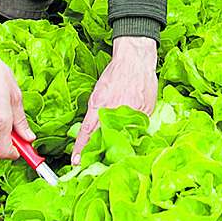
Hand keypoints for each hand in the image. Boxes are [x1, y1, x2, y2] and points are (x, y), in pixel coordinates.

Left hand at [71, 35, 157, 164]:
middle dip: (100, 151)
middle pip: (106, 138)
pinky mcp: (145, 113)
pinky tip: (131, 134)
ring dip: (118, 144)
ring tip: (115, 152)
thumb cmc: (115, 73)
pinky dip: (133, 133)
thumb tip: (90, 130)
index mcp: (100, 104)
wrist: (135, 59)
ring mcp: (132, 112)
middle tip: (95, 161)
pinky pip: (137, 129)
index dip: (81, 148)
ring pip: (123, 136)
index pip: (87, 131)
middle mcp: (115, 110)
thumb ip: (95, 111)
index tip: (76, 161)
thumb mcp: (99, 91)